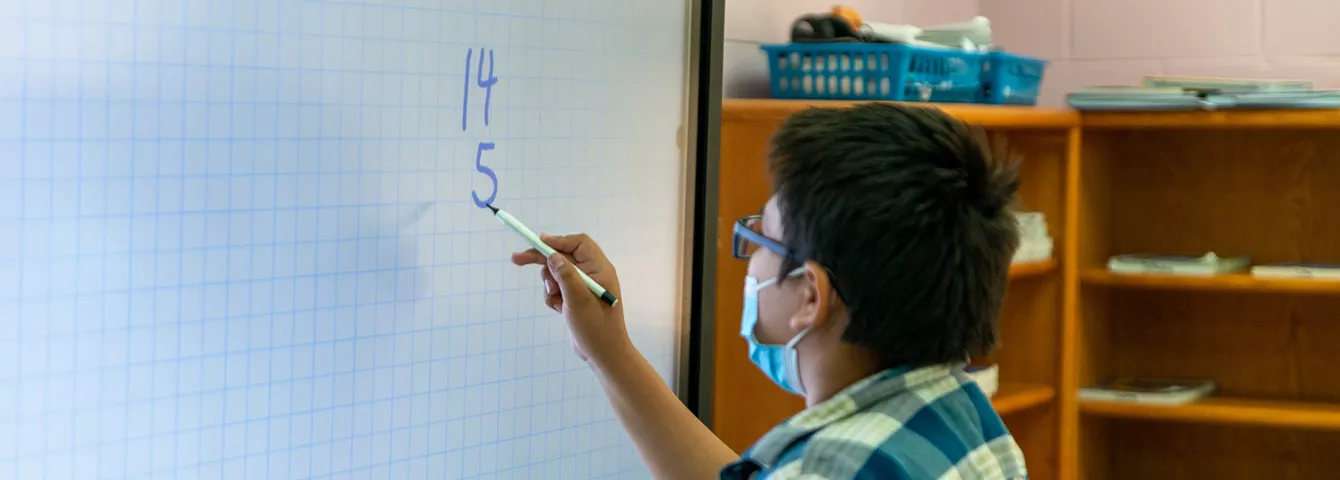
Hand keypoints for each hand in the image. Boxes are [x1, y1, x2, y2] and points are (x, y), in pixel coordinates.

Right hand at [511, 233, 630, 364]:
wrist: (603, 354)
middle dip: (542, 260)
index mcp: (599, 269)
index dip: (558, 241)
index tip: (538, 243)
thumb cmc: (595, 327)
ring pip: (556, 273)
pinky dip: (553, 297)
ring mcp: (583, 286)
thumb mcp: (578, 300)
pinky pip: (557, 288)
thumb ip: (565, 275)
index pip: (579, 244)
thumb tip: (553, 254)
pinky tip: (558, 310)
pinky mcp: (575, 298)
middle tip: (516, 259)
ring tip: (556, 301)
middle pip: (563, 256)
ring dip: (550, 285)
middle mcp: (592, 274)